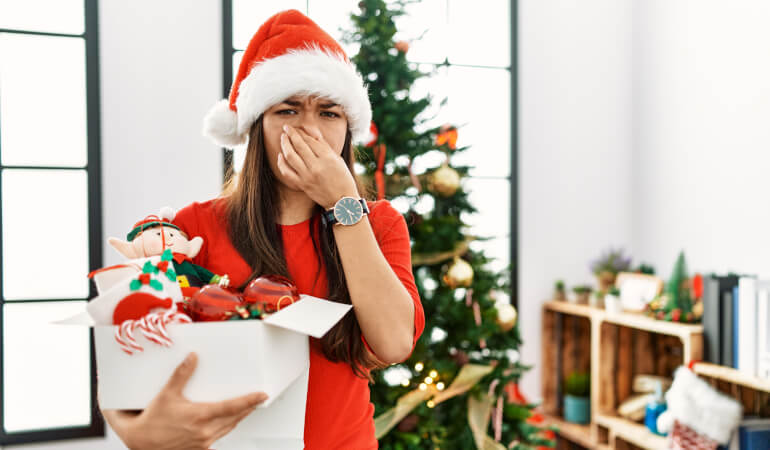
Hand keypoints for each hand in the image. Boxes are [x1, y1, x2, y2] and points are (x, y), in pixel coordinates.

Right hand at [100, 352, 267, 449]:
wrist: (139, 442)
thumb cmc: (151, 421)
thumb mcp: (166, 394)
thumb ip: (181, 375)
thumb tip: (192, 358)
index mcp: (200, 416)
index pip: (232, 407)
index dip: (250, 401)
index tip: (262, 395)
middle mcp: (204, 431)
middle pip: (235, 418)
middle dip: (247, 408)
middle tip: (257, 399)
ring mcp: (203, 442)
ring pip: (228, 428)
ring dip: (238, 418)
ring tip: (245, 408)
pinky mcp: (199, 448)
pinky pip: (219, 437)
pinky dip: (226, 427)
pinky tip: (226, 422)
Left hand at [277, 124, 358, 208]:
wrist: (341, 201)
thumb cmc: (343, 179)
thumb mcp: (337, 159)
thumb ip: (324, 145)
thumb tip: (312, 131)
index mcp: (328, 158)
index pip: (311, 140)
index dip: (302, 132)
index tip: (296, 127)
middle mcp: (317, 166)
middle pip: (299, 145)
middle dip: (291, 134)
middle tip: (286, 127)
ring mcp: (308, 176)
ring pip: (291, 156)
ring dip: (285, 144)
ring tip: (283, 138)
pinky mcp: (302, 185)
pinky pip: (287, 172)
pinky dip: (281, 163)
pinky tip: (280, 156)